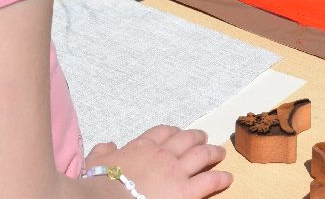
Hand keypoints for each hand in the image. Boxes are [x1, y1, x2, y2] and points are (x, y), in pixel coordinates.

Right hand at [85, 125, 229, 197]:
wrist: (108, 198)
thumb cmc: (100, 182)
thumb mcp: (96, 161)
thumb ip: (103, 150)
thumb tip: (108, 145)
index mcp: (142, 147)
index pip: (161, 132)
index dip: (172, 131)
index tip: (177, 132)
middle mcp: (162, 154)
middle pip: (185, 139)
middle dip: (196, 137)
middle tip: (203, 137)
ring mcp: (176, 171)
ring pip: (201, 155)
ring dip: (212, 152)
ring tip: (220, 152)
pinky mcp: (186, 190)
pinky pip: (209, 181)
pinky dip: (220, 178)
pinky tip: (227, 177)